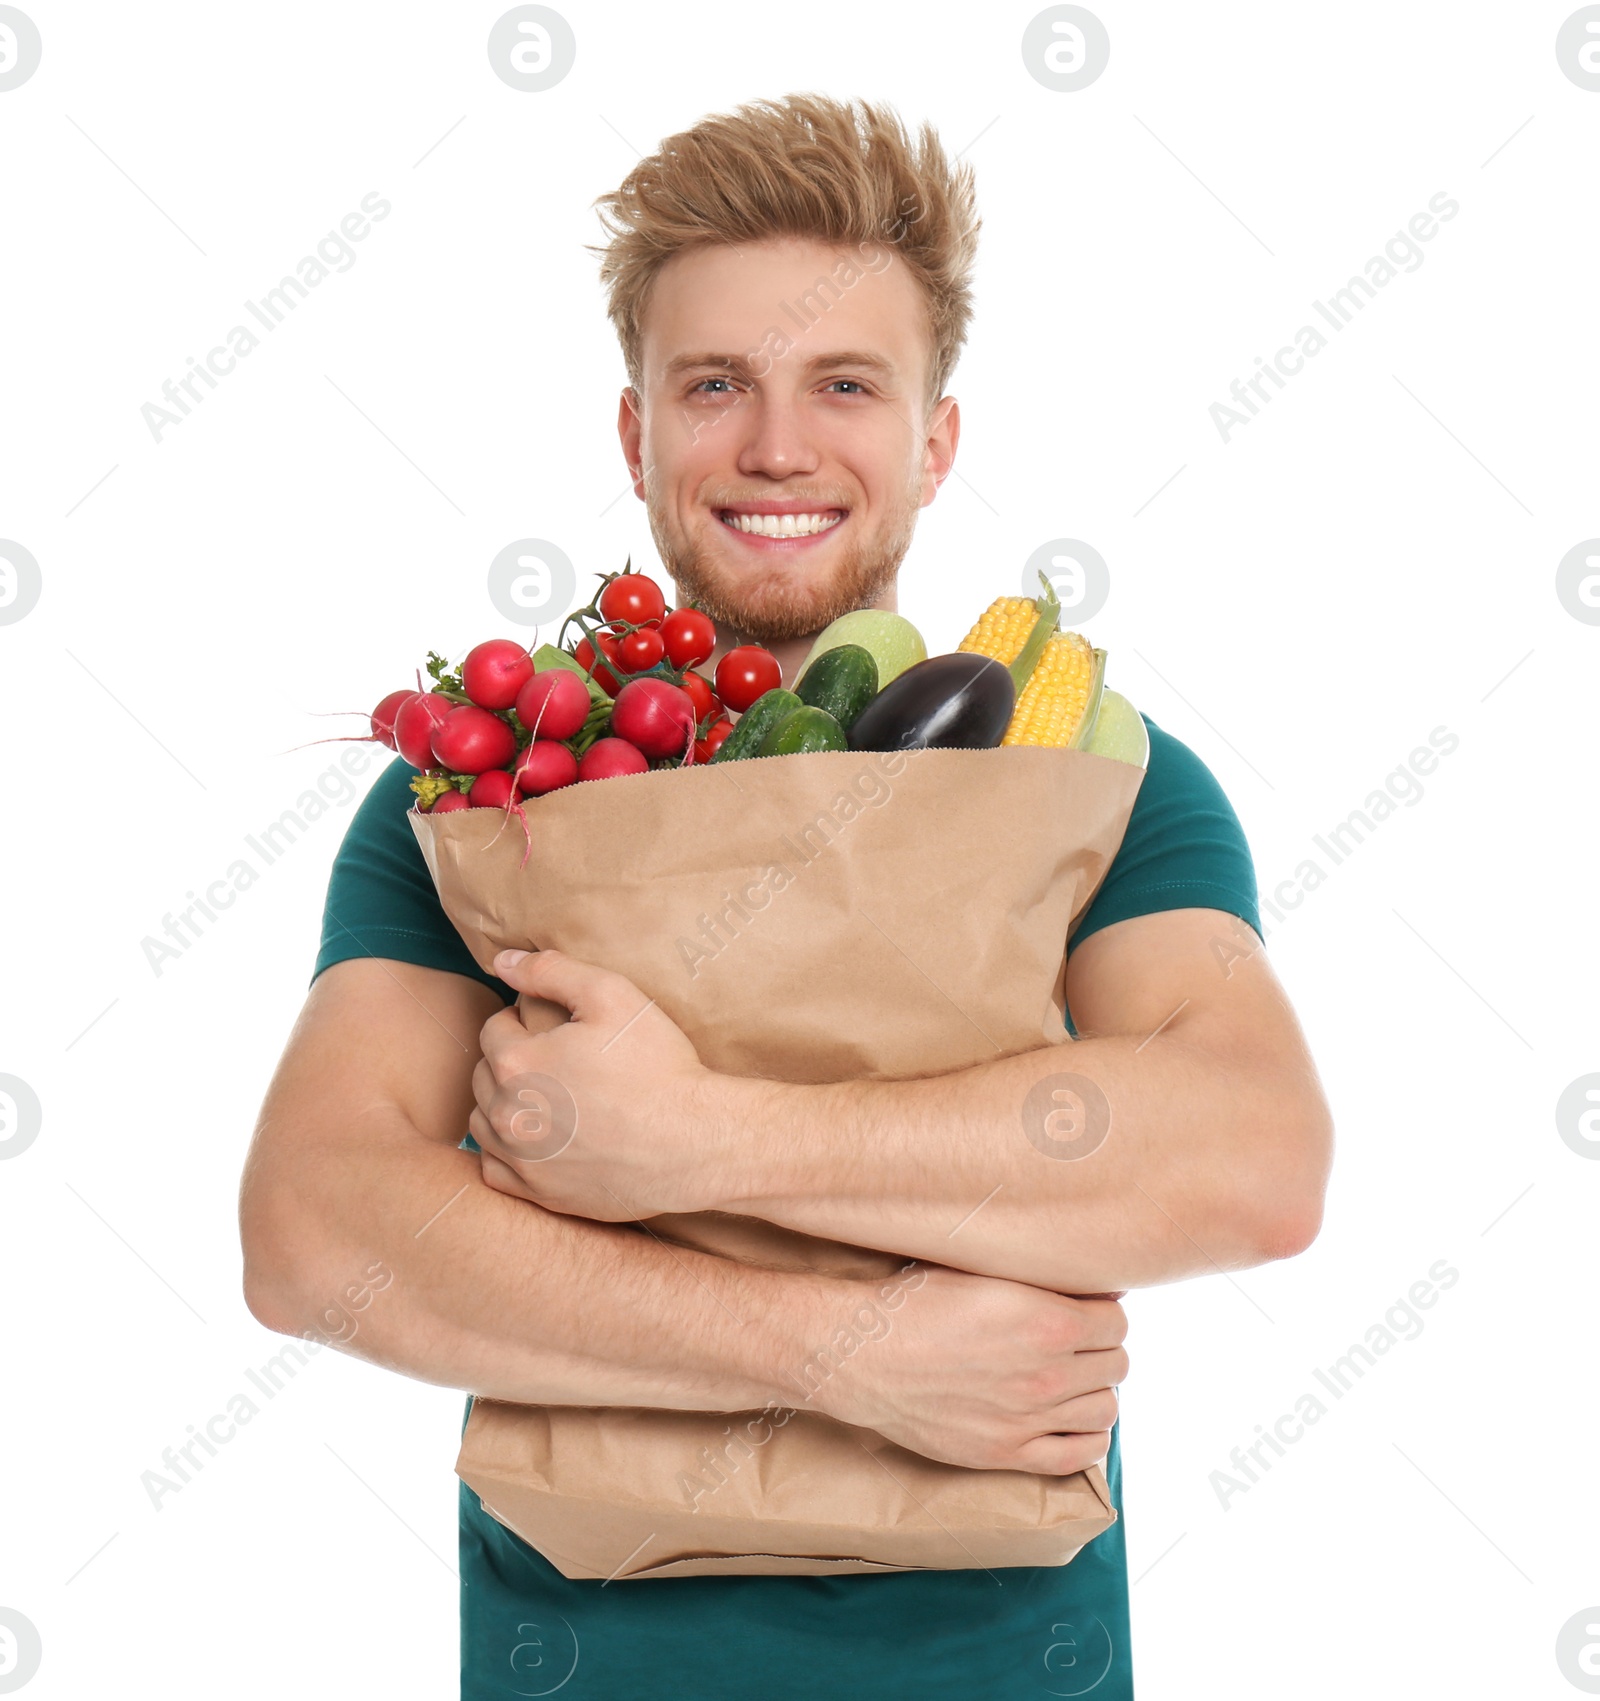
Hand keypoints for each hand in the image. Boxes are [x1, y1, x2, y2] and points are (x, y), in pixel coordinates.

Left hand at [469, 948, 714, 1221]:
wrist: (695, 1142)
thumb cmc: (658, 1066)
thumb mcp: (613, 996)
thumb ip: (552, 971)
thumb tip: (504, 961)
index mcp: (517, 1062)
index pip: (494, 1030)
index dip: (521, 1021)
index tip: (552, 1027)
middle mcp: (508, 1115)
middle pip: (483, 1075)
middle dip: (509, 1060)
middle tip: (552, 1058)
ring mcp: (522, 1160)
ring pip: (483, 1123)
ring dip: (501, 1104)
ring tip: (543, 1095)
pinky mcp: (540, 1194)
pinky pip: (495, 1170)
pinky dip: (506, 1152)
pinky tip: (538, 1139)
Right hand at [800, 1262, 1128, 1475]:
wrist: (864, 1354)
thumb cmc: (916, 1303)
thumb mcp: (982, 1272)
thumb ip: (1042, 1280)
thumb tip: (1095, 1289)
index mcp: (1047, 1321)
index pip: (1117, 1322)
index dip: (1104, 1314)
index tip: (1089, 1312)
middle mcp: (1046, 1373)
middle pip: (1116, 1365)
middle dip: (1102, 1350)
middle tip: (1078, 1343)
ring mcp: (1028, 1418)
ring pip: (1105, 1410)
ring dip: (1096, 1391)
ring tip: (1073, 1379)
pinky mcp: (1005, 1453)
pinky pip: (1078, 1456)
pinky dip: (1086, 1438)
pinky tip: (1069, 1419)